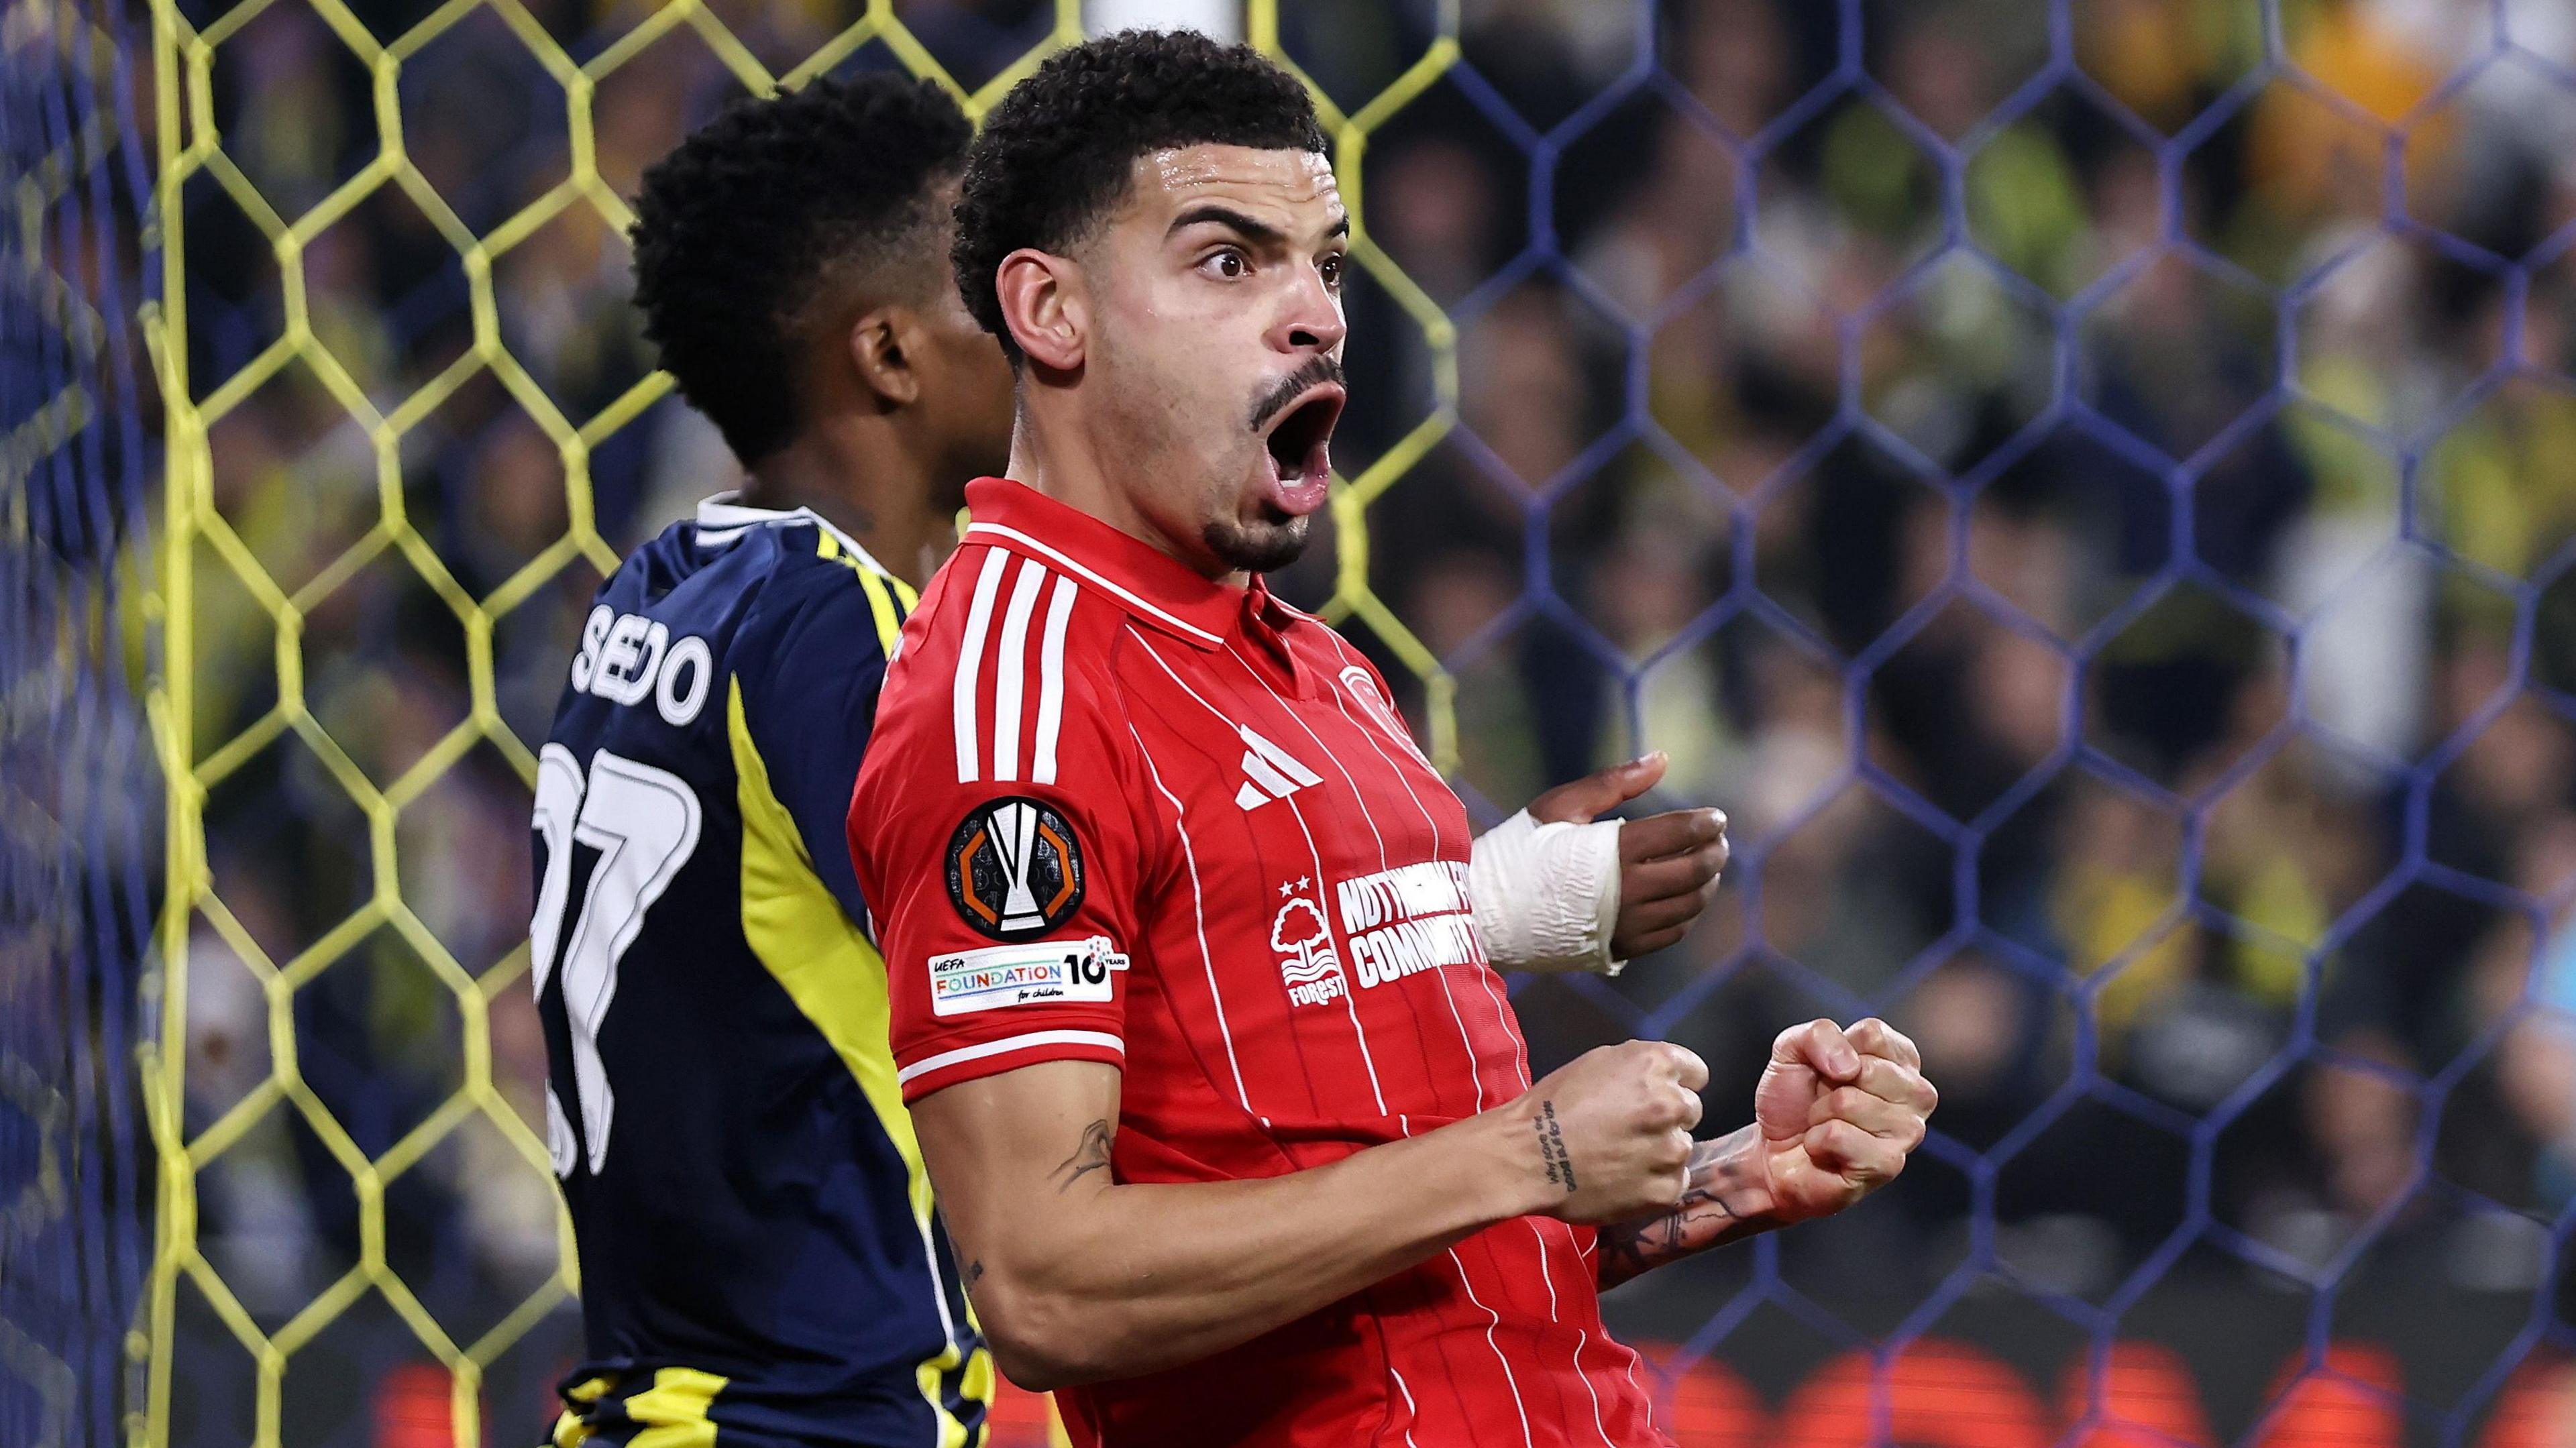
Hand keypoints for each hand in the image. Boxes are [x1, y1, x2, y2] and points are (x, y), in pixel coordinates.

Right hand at [1507, 1041, 1707, 1224]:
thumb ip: (1638, 1068)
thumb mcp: (1598, 1063)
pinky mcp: (1665, 1190)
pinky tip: (1625, 1180)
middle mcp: (1672, 1104)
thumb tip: (1662, 1081)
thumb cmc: (1554, 1104)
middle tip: (1632, 1129)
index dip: (1676, 1084)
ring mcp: (1671, 1151)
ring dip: (1661, 1151)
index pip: (1697, 1073)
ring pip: (1682, 1148)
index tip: (1655, 1096)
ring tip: (1623, 1158)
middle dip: (1667, 1118)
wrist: (1527, 1156)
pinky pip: (1674, 1182)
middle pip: (1691, 1110)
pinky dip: (1654, 1183)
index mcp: (1656, 1065)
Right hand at [1526, 752, 1728, 958]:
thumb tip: (1662, 759)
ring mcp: (1627, 926)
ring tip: (1706, 867)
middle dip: (1715, 852)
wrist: (1488, 911)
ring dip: (1707, 883)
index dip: (1706, 823)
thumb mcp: (1561, 805)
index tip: (1716, 817)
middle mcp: (1627, 892)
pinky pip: (1673, 932)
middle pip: (1695, 871)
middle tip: (1717, 841)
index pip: (1680, 833)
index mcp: (1614, 851)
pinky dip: (1687, 912)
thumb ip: (1614, 782)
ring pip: (1690, 905)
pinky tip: (1683, 897)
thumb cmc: (1520, 850)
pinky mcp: (1621, 949)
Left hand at [1751, 1018, 1936, 1222]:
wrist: (1772, 1151)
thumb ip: (1820, 1034)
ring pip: (1849, 1103)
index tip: (1829, 1072)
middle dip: (1829, 1087)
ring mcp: (1908, 1132)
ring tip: (1825, 1127)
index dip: (1836, 1050)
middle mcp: (1917, 1095)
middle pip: (1866, 1070)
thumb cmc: (1793, 1100)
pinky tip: (1824, 1151)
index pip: (1873, 1034)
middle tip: (1825, 1104)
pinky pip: (1838, 1136)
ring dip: (1820, 1115)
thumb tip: (1851, 1068)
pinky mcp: (1887, 1165)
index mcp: (1902, 1060)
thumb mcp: (1793, 1049)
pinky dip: (1816, 1140)